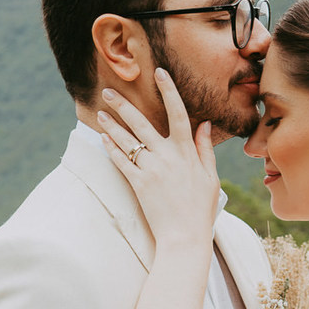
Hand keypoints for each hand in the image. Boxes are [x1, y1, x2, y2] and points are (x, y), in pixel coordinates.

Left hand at [99, 71, 220, 246]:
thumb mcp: (209, 177)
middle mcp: (167, 156)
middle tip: (108, 91)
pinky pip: (121, 162)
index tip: (159, 72)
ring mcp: (151, 170)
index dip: (169, 91)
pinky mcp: (138, 184)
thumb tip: (202, 124)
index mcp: (187, 152)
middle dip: (123, 106)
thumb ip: (204, 149)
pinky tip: (103, 138)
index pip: (178, 113)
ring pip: (127, 141)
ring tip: (99, 113)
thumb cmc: (200, 208)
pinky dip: (111, 149)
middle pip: (142, 124)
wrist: (184, 236)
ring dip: (111, 125)